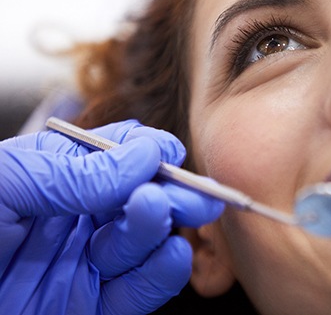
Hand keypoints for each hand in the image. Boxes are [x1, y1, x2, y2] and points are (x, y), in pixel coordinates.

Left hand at [0, 120, 224, 314]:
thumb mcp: (2, 184)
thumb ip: (74, 173)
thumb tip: (145, 154)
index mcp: (52, 177)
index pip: (118, 156)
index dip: (149, 152)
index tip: (168, 155)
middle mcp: (74, 218)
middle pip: (141, 201)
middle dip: (171, 194)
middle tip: (190, 192)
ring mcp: (81, 264)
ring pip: (144, 244)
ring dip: (162, 229)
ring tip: (157, 212)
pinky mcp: (85, 307)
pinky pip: (136, 293)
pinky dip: (161, 275)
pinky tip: (170, 256)